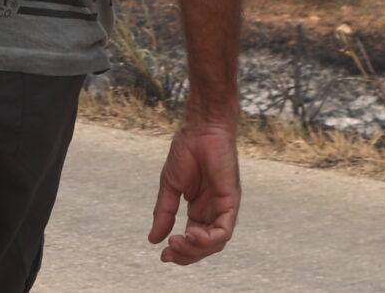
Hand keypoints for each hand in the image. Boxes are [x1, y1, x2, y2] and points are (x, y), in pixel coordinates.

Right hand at [148, 118, 239, 264]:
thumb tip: (153, 240)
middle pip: (205, 246)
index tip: (162, 254)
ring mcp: (223, 207)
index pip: (193, 239)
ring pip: (215, 243)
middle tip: (168, 253)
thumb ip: (164, 212)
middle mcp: (213, 211)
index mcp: (199, 209)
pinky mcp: (231, 202)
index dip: (180, 251)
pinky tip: (191, 233)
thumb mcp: (170, 186)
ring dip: (195, 248)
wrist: (201, 129)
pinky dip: (209, 239)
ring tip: (177, 241)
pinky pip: (224, 231)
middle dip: (186, 255)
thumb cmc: (187, 151)